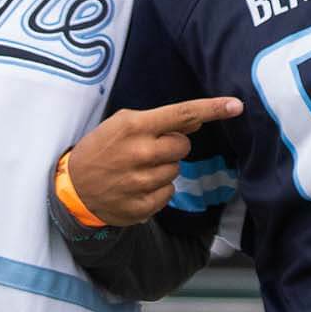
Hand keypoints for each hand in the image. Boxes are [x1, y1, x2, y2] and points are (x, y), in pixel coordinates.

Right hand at [64, 96, 243, 226]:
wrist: (73, 188)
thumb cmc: (101, 149)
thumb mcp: (123, 124)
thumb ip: (160, 122)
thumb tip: (196, 123)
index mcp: (135, 126)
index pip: (182, 114)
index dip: (212, 109)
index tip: (237, 105)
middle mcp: (140, 152)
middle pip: (184, 146)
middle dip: (172, 146)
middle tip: (149, 150)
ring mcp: (140, 182)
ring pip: (176, 170)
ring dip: (163, 168)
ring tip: (137, 169)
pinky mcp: (141, 206)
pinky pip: (169, 193)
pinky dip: (158, 190)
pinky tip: (137, 186)